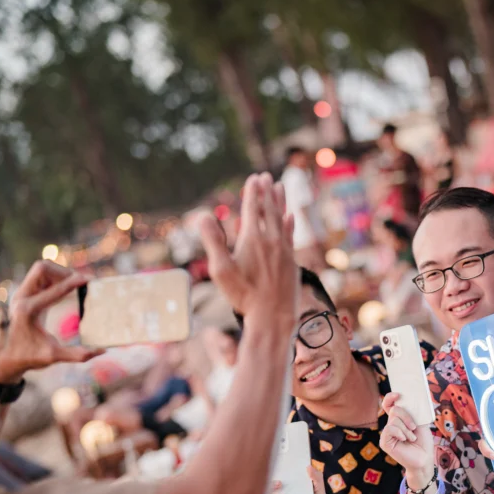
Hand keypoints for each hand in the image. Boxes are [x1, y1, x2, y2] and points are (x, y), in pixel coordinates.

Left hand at [0, 260, 102, 383]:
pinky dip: (55, 279)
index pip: (53, 290)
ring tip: (75, 285)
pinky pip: (41, 277)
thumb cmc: (29, 357)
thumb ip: (77, 354)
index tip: (88, 279)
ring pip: (42, 270)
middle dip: (63, 272)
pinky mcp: (25, 294)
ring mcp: (21, 294)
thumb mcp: (53, 357)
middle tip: (80, 282)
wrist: (7, 357)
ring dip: (59, 274)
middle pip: (42, 269)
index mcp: (27, 310)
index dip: (72, 283)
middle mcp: (21, 297)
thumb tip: (102, 350)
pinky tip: (67, 289)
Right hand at [200, 173, 295, 326]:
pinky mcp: (292, 261)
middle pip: (270, 210)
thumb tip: (202, 216)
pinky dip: (290, 222)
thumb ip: (213, 242)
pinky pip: (290, 235)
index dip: (253, 193)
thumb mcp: (221, 270)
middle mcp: (271, 240)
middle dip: (267, 191)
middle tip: (266, 176)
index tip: (254, 178)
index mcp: (253, 239)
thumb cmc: (244, 296)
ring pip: (282, 219)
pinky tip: (291, 216)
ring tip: (280, 186)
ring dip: (280, 202)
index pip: (253, 209)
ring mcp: (284, 250)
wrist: (273, 317)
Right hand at [379, 392, 435, 485]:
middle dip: (406, 417)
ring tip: (411, 438)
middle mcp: (391, 424)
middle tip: (414, 427)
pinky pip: (390, 429)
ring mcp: (387, 433)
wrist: (424, 457)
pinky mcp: (384, 442)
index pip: (389, 404)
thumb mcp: (421, 422)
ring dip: (407, 429)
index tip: (398, 394)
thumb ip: (414, 411)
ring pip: (394, 420)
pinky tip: (404, 439)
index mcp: (399, 418)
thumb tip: (411, 398)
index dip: (390, 397)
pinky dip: (400, 433)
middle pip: (394, 410)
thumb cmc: (423, 440)